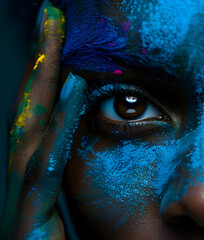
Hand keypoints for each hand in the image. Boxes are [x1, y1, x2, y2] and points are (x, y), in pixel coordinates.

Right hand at [0, 5, 86, 238]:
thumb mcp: (61, 208)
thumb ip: (66, 172)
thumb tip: (81, 135)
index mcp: (32, 175)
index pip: (36, 114)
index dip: (43, 72)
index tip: (58, 34)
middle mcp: (20, 178)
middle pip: (27, 107)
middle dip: (37, 59)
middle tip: (50, 14)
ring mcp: (20, 197)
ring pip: (30, 125)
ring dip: (42, 77)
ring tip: (56, 33)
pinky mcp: (27, 221)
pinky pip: (46, 163)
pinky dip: (58, 123)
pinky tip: (73, 87)